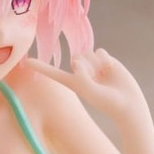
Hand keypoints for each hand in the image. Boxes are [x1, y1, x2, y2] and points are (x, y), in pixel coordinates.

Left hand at [26, 48, 144, 120]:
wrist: (127, 102)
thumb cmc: (107, 102)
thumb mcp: (89, 91)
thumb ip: (80, 75)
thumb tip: (77, 58)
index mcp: (72, 82)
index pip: (52, 73)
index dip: (40, 67)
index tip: (25, 62)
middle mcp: (81, 72)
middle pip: (75, 57)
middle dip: (85, 65)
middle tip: (96, 78)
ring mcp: (93, 65)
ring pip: (87, 53)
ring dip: (96, 64)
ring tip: (104, 76)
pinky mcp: (105, 59)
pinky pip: (100, 51)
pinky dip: (105, 60)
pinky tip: (111, 70)